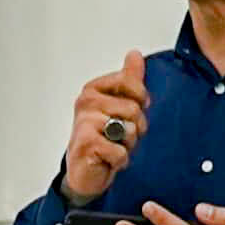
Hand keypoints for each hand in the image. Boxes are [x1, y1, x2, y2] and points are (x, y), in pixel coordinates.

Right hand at [59, 54, 152, 204]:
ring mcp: (84, 123)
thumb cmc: (102, 137)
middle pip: (134, 109)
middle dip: (135, 128)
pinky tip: (107, 159)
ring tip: (112, 146)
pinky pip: (121, 151)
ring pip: (129, 130)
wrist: (84, 170)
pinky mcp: (86, 144)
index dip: (140, 101)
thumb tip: (134, 54)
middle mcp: (86, 102)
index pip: (131, 83)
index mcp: (93, 89)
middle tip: (119, 135)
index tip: (128, 112)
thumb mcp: (119, 104)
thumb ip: (129, 79)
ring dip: (127, 145)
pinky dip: (120, 160)